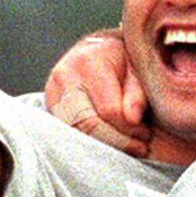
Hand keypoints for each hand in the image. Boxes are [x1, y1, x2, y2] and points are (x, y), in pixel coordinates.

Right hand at [45, 30, 150, 156]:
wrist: (98, 49)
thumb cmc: (123, 59)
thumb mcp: (138, 69)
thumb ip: (138, 93)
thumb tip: (132, 119)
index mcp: (88, 62)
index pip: (109, 110)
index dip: (130, 129)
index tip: (145, 134)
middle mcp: (64, 77)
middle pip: (87, 124)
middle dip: (116, 141)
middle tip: (139, 147)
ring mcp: (52, 93)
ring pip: (75, 133)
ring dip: (104, 145)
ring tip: (127, 146)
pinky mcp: (49, 107)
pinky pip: (68, 133)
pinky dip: (91, 142)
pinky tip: (110, 143)